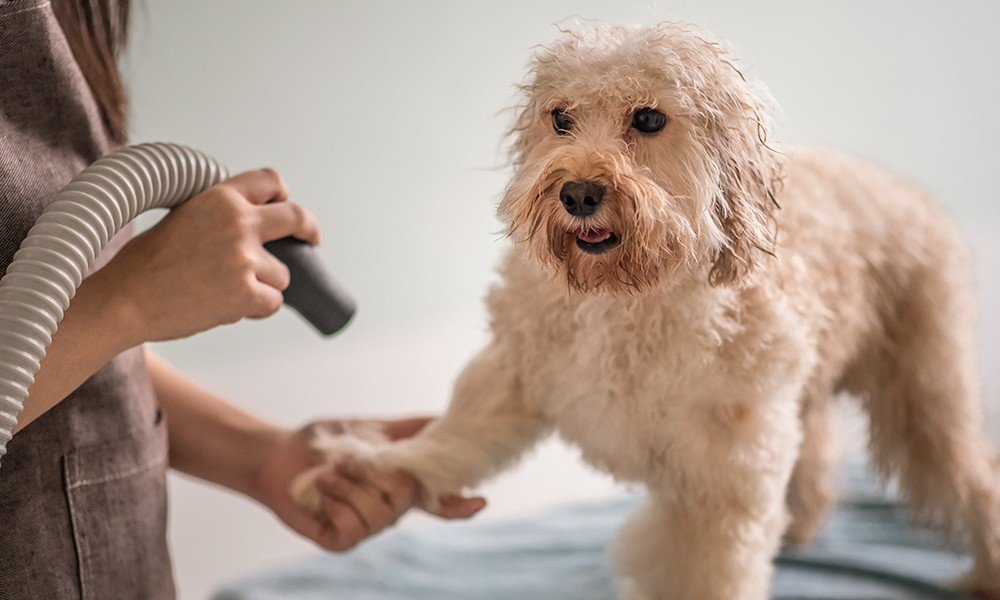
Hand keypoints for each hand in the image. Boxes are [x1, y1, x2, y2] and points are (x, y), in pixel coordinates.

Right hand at [88, 168, 319, 344]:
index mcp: (221, 197)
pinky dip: (257, 308)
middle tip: (312, 240)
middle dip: (309, 230)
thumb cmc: (145, 263)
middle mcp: (239, 223)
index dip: (282, 195)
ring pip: (282, 274)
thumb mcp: (183, 216)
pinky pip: (273, 302)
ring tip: (225, 289)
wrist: (125, 299)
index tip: (286, 205)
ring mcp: (245, 259)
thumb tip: (253, 222)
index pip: (270, 181)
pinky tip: (227, 307)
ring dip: (263, 285)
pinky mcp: (247, 293)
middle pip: (296, 218)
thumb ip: (220, 214)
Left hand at [251, 417, 485, 551]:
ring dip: (352, 484)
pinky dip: (338, 500)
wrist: (280, 454)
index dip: (460, 504)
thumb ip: (413, 429)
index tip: (481, 501)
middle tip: (350, 458)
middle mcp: (388, 512)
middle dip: (379, 472)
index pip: (438, 500)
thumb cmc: (326, 442)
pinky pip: (355, 525)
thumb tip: (447, 417)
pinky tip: (324, 490)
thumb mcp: (375, 429)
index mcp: (400, 487)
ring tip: (331, 471)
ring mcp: (365, 529)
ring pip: (381, 512)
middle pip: (408, 497)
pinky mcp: (341, 541)